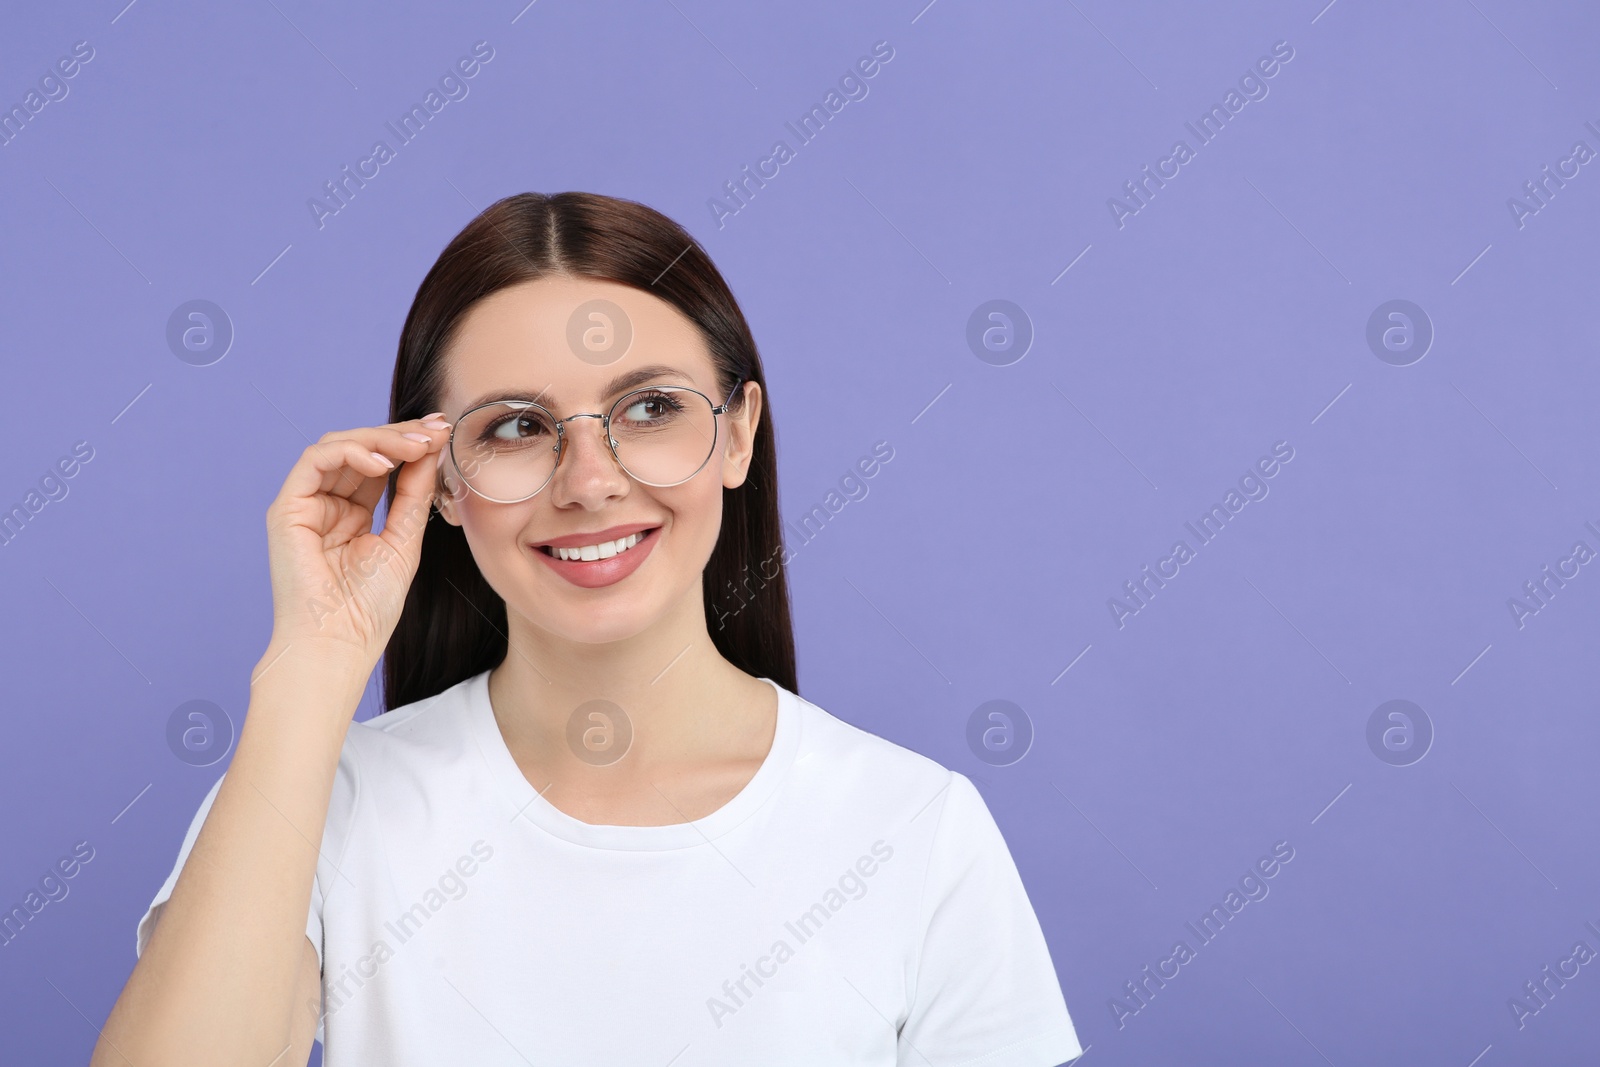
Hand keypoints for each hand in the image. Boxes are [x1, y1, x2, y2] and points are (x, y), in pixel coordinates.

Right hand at [262, 414, 451, 665]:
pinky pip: (316, 460)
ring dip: (381, 439)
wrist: (338, 644)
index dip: (410, 444)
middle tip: (436, 430)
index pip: (381, 464)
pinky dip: (351, 453)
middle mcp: (327, 504)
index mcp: (353, 513)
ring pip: (338, 446)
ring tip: (416, 445)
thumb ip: (413, 496)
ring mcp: (305, 504)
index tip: (444, 431)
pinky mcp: (287, 508)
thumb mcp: (404, 541)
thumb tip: (431, 451)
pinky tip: (383, 463)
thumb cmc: (368, 608)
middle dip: (401, 435)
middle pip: (361, 449)